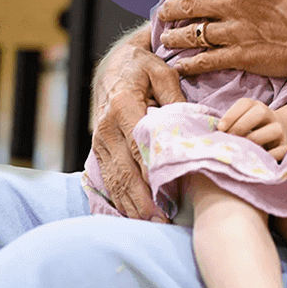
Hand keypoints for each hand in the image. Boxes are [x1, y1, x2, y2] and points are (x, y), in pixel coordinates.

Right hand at [92, 32, 186, 222]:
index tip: (168, 196)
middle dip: (141, 200)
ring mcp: (99, 139)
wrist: (113, 64)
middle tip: (161, 221)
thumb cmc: (141, 67)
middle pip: (124, 171)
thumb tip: (189, 128)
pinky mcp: (97, 148)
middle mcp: (107, 127)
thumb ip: (175, 100)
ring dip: (130, 204)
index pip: (138, 148)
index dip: (152, 175)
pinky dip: (119, 197)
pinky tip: (132, 213)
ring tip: (150, 223)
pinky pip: (107, 177)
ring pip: (114, 179)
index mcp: (123, 106)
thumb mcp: (162, 73)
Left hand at [156, 0, 286, 78]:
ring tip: (166, 36)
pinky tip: (180, 63)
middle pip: (190, 3)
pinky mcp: (240, 56)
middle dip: (171, 6)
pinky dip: (189, 62)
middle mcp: (234, 3)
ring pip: (193, 31)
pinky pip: (206, 59)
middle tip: (164, 10)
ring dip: (174, 34)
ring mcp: (235, 31)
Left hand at [218, 98, 286, 160]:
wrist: (278, 134)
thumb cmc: (249, 130)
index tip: (220, 128)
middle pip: (260, 112)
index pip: (245, 104)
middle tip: (230, 137)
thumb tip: (209, 135)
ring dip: (257, 138)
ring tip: (243, 148)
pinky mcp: (286, 146)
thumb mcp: (240, 122)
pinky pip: (282, 150)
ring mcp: (279, 130)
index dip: (231, 114)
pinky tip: (257, 159)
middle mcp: (269, 115)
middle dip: (243, 124)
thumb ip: (227, 125)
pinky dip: (270, 155)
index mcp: (255, 107)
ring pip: (274, 129)